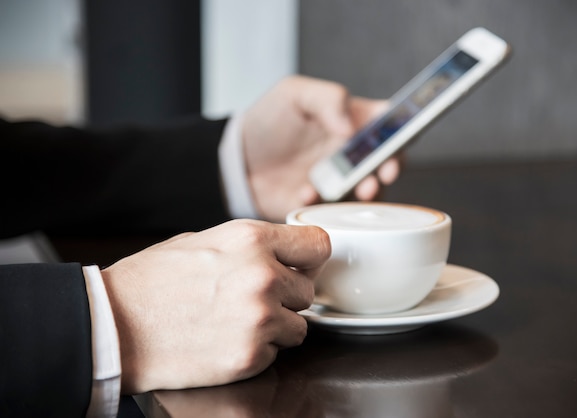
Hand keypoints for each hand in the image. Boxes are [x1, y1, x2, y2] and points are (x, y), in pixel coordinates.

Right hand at [100, 219, 329, 392]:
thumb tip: (286, 255)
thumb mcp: (204, 240)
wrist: (114, 325)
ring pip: (299, 325)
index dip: (311, 258)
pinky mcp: (250, 355)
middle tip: (250, 299)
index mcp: (252, 238)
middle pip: (308, 290)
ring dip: (276, 326)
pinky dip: (258, 349)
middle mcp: (263, 275)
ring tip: (235, 321)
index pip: (319, 244)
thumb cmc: (153, 281)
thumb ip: (253, 246)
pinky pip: (277, 352)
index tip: (302, 267)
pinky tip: (225, 340)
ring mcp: (259, 318)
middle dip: (287, 296)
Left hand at [242, 75, 402, 221]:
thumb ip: (327, 99)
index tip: (393, 144)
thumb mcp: (293, 94)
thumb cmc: (267, 122)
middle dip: (387, 169)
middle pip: (386, 160)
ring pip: (368, 191)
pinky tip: (305, 195)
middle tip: (379, 175)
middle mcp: (351, 152)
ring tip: (353, 191)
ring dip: (365, 193)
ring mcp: (340, 181)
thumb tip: (351, 125)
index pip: (387, 122)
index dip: (398, 131)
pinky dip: (327, 206)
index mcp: (351, 119)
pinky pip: (337, 212)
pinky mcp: (324, 206)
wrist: (237, 161)